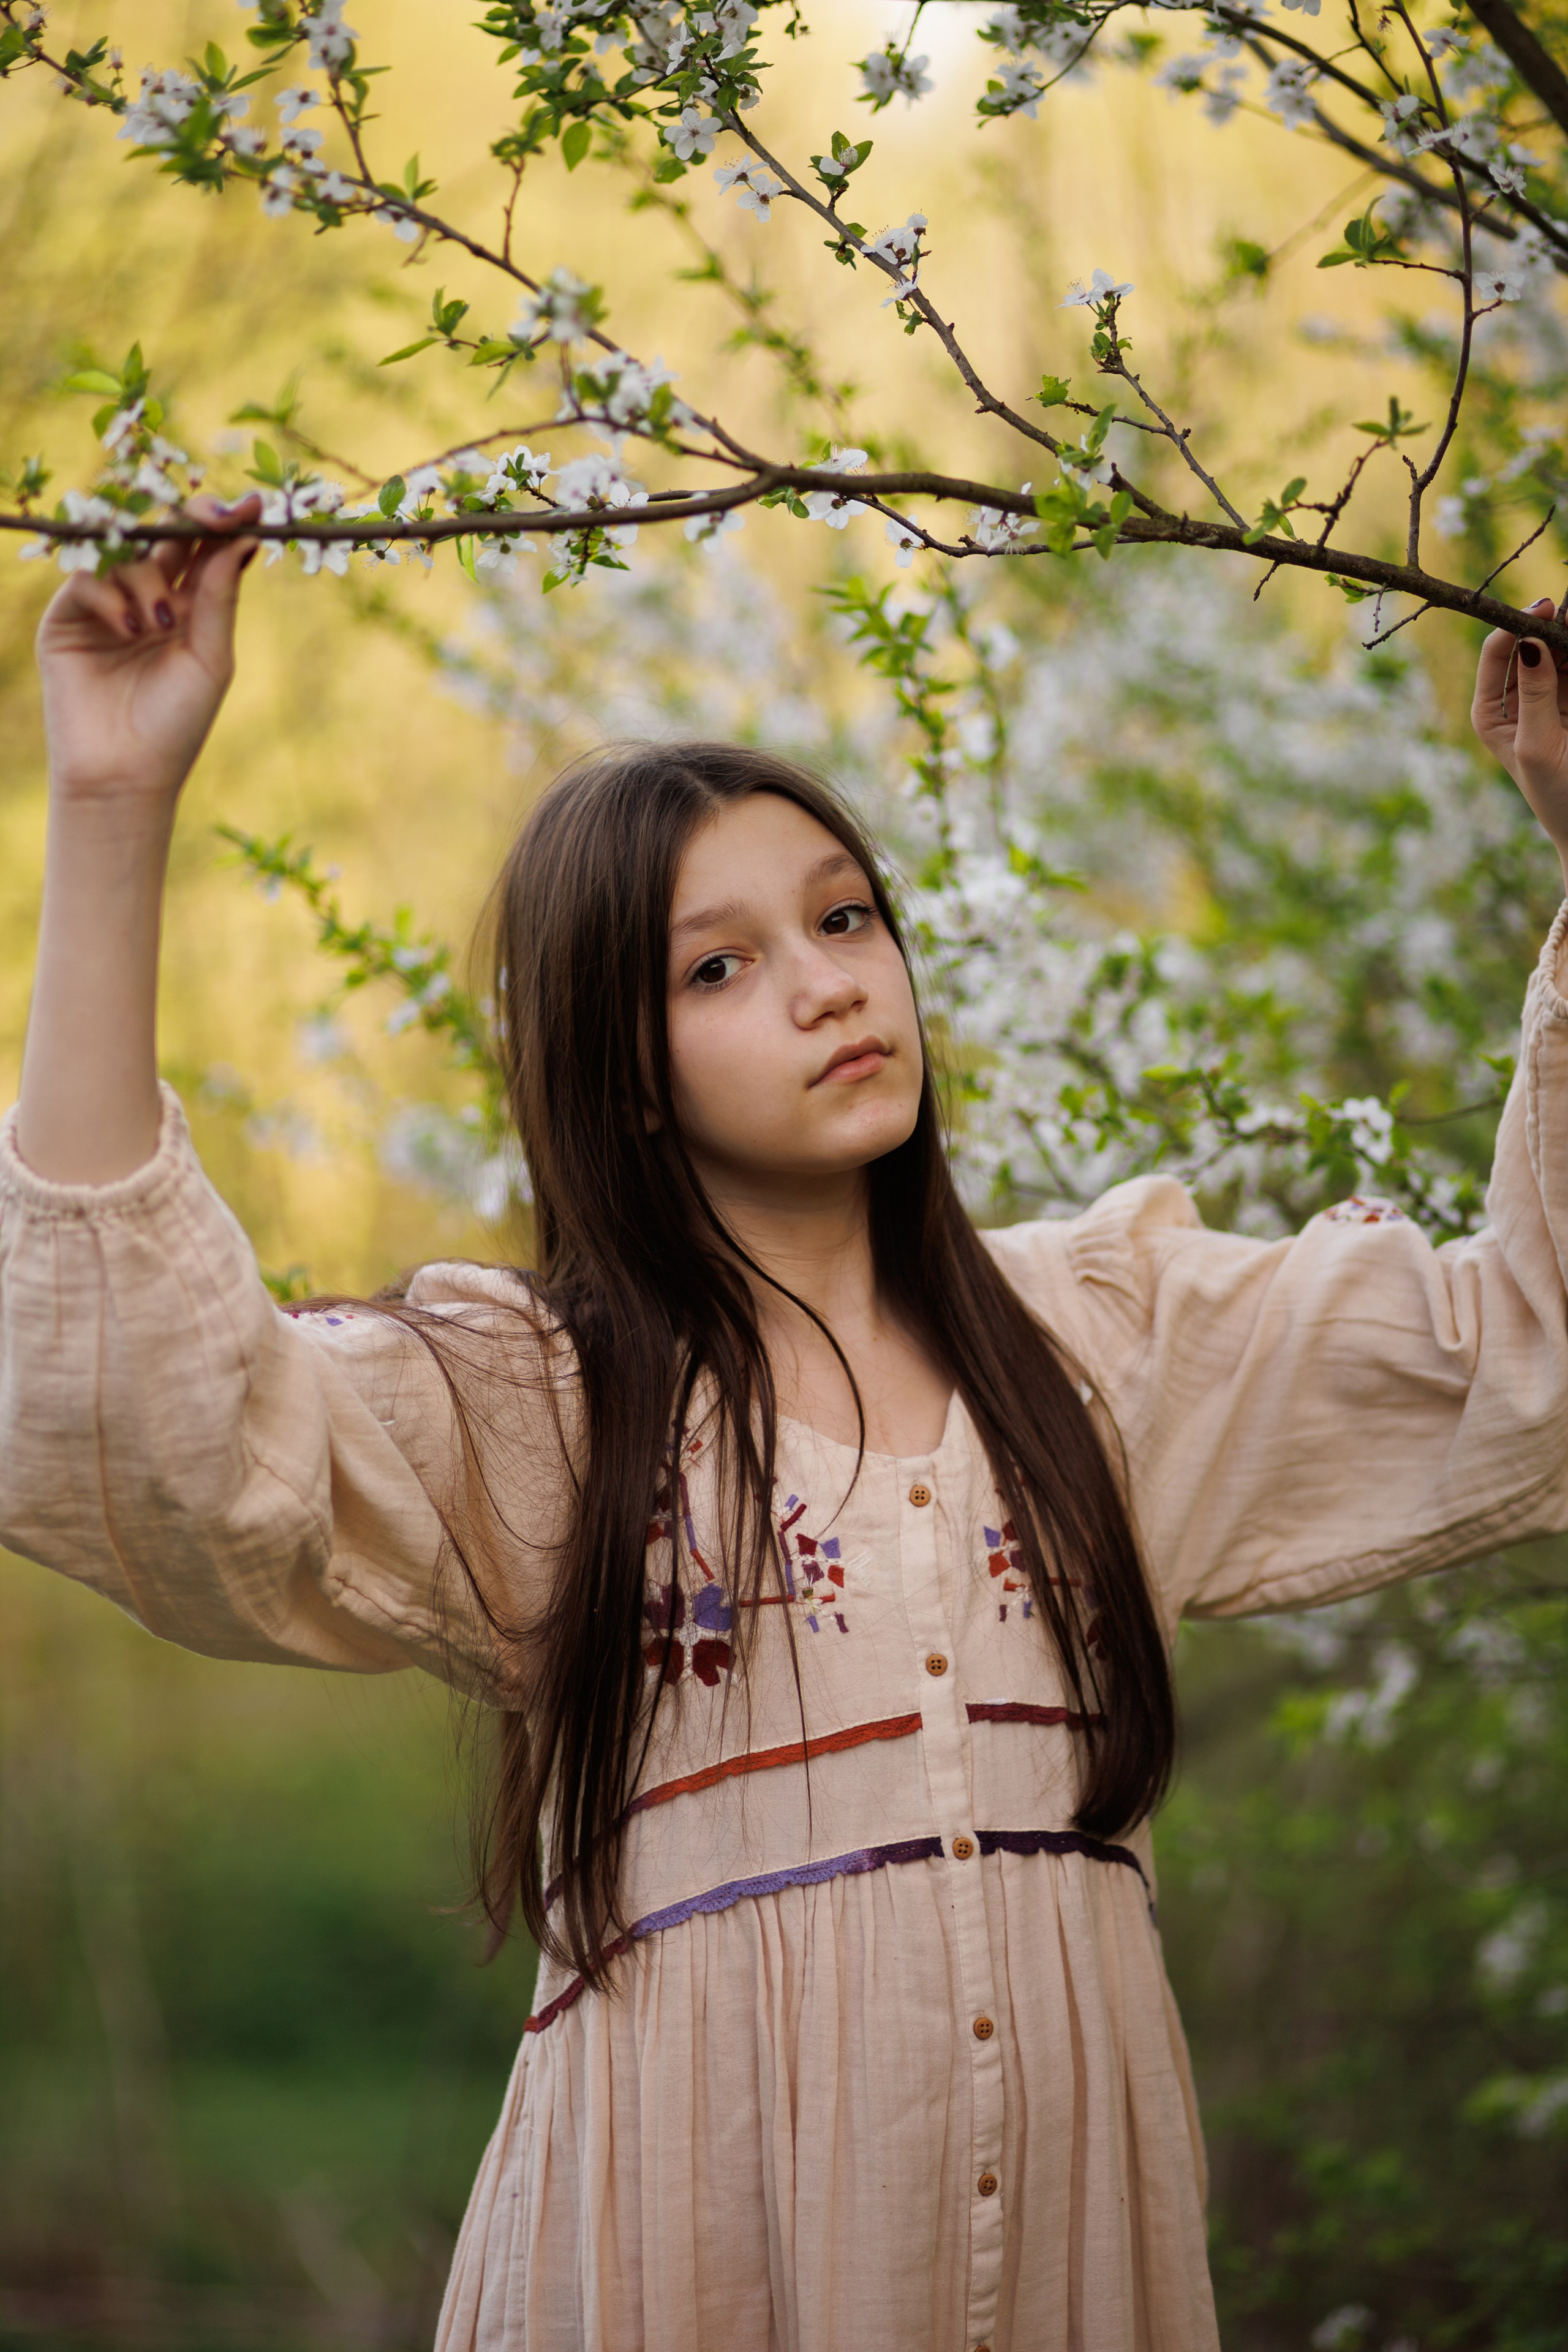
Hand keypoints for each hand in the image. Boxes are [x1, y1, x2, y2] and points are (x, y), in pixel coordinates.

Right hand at [35, 493, 260, 813]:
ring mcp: (105, 604)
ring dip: (148, 578)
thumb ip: (218, 597)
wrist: (125, 773)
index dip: (225, 523)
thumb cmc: (177, 724)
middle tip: (213, 517)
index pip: (204, 549)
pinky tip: (129, 630)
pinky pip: (86, 577)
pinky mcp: (67, 618)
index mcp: (187, 607)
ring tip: (159, 626)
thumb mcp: (210, 658)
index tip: (253, 507)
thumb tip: (241, 538)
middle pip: (163, 533)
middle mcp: (146, 597)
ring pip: (125, 551)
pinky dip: (111, 595)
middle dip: (189, 519)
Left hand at [1472, 595, 1567, 881]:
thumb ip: (1536, 693)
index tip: (1546, 607)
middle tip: (1567, 605)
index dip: (1518, 624)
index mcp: (1490, 711)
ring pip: (1558, 650)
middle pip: (1530, 643)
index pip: (1497, 652)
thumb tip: (1529, 642)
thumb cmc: (1556, 794)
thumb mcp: (1538, 745)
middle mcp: (1515, 698)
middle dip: (1550, 623)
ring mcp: (1547, 696)